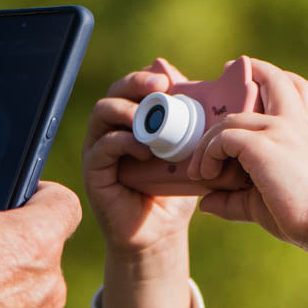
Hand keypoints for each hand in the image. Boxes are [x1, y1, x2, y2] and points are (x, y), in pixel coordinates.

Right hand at [81, 62, 198, 307]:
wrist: (160, 230)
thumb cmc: (176, 188)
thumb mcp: (189, 151)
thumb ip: (194, 124)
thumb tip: (213, 93)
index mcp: (133, 120)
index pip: (132, 87)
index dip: (146, 77)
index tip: (168, 80)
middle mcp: (111, 129)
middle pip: (114, 92)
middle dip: (134, 84)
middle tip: (159, 87)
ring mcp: (99, 148)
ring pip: (102, 113)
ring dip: (126, 110)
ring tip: (149, 119)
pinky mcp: (94, 171)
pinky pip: (101, 147)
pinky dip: (122, 142)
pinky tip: (143, 149)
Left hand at [194, 59, 307, 307]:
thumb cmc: (304, 215)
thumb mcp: (265, 200)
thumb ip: (234, 198)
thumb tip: (205, 202)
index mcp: (305, 130)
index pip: (295, 88)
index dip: (272, 76)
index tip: (249, 78)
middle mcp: (295, 122)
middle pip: (274, 78)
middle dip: (250, 69)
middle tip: (225, 74)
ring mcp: (280, 130)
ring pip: (231, 117)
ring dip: (208, 141)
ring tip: (201, 169)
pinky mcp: (264, 146)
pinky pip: (224, 138)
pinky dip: (209, 154)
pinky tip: (206, 175)